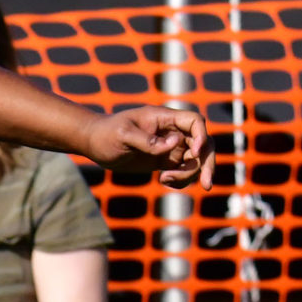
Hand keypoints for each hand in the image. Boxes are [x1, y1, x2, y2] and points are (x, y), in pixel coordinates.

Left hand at [86, 106, 214, 191]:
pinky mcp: (165, 161)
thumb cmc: (106, 133)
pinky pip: (183, 170)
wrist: (94, 144)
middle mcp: (171, 131)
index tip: (195, 152)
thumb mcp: (123, 135)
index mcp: (164, 118)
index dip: (201, 135)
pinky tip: (164, 181)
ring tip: (165, 180)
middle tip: (206, 184)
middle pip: (203, 143)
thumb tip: (174, 144)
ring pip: (195, 160)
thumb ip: (147, 141)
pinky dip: (181, 179)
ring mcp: (170, 147)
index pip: (194, 121)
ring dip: (190, 174)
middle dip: (207, 162)